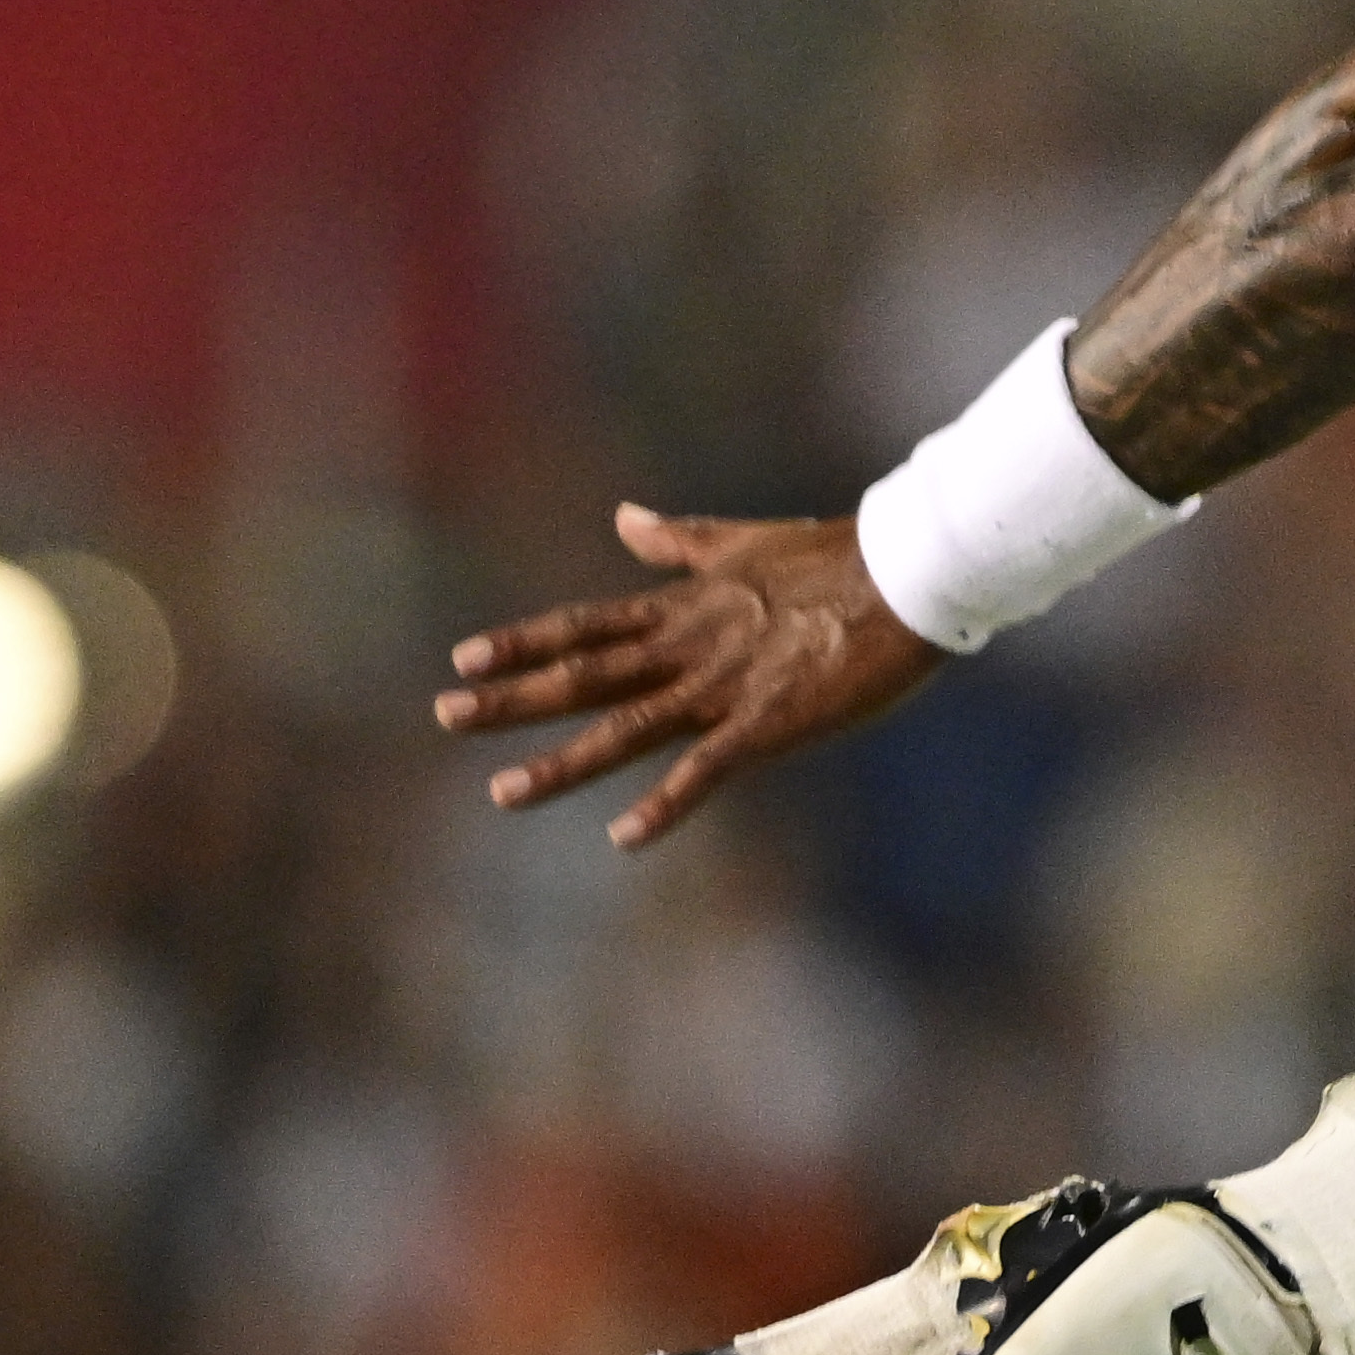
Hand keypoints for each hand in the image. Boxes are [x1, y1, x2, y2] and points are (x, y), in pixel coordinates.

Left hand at [439, 506, 947, 851]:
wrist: (909, 571)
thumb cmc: (838, 555)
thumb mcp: (743, 542)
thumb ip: (679, 541)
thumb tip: (624, 517)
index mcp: (684, 607)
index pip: (586, 626)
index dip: (524, 642)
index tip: (464, 656)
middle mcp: (688, 648)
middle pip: (584, 676)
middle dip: (511, 698)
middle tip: (445, 713)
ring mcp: (722, 688)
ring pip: (625, 729)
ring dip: (561, 763)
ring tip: (503, 793)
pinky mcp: (766, 723)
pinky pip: (704, 770)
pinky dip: (664, 805)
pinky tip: (624, 837)